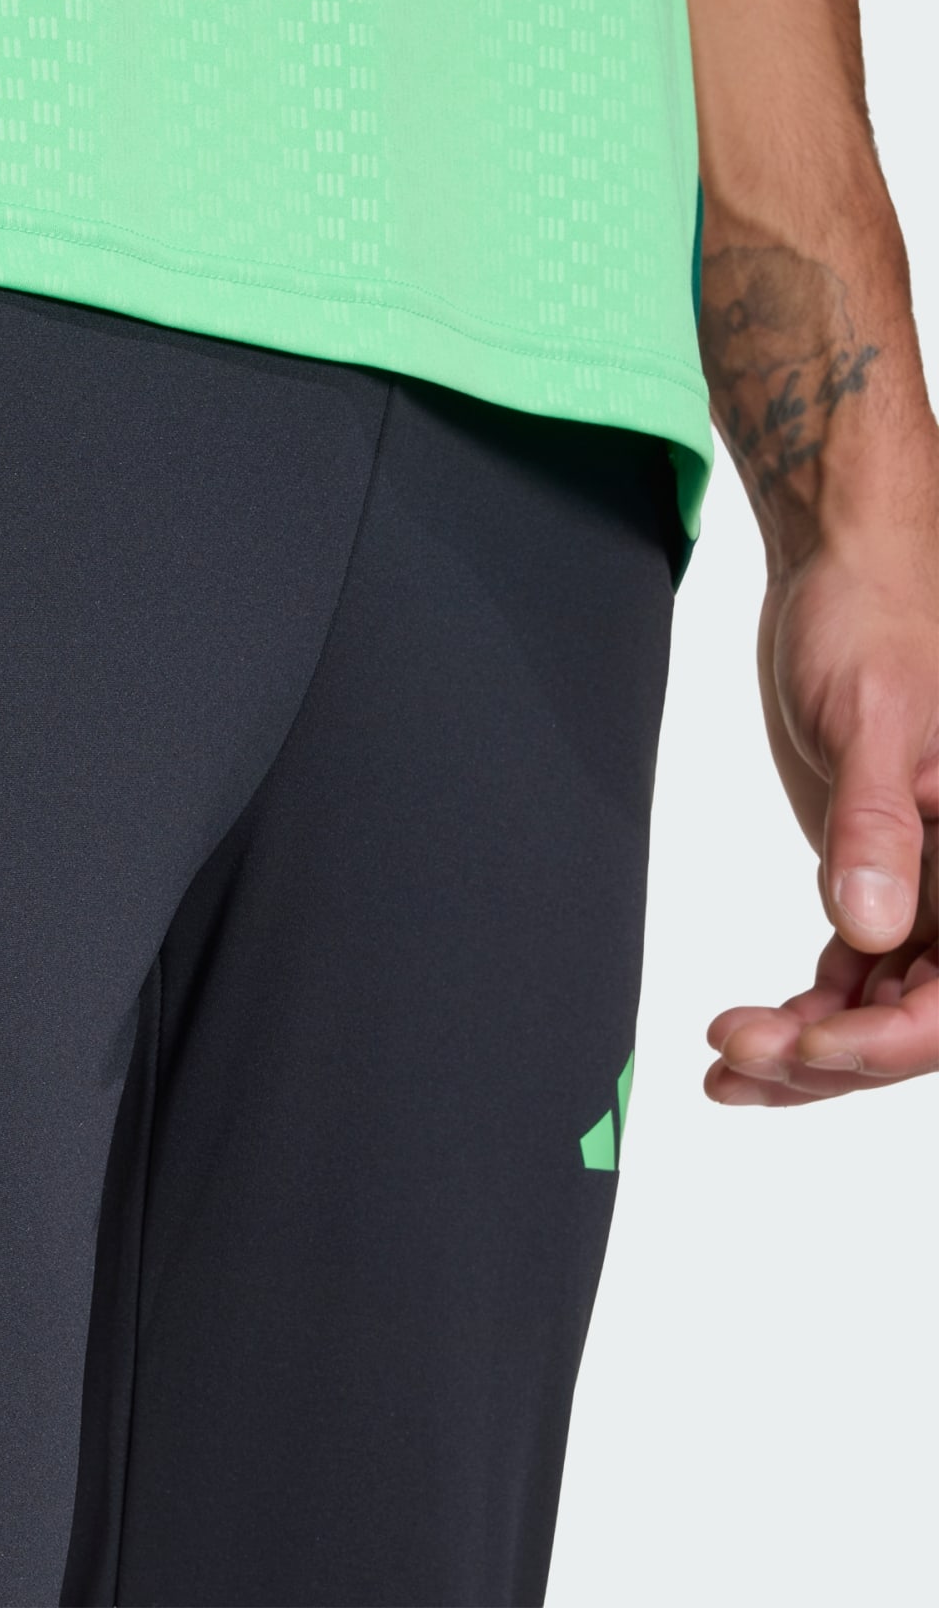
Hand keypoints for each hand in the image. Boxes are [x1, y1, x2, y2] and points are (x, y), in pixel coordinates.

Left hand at [706, 509, 938, 1104]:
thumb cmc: (877, 624)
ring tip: (723, 1061)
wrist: (841, 579)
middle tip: (735, 1051)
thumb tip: (871, 928)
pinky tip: (743, 1034)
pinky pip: (854, 974)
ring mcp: (930, 890)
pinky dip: (802, 1012)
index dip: (889, 1041)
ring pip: (882, 1008)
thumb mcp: (876, 722)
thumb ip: (878, 826)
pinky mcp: (881, 879)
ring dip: (806, 1048)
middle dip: (829, 1055)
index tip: (805, 1044)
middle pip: (919, 1019)